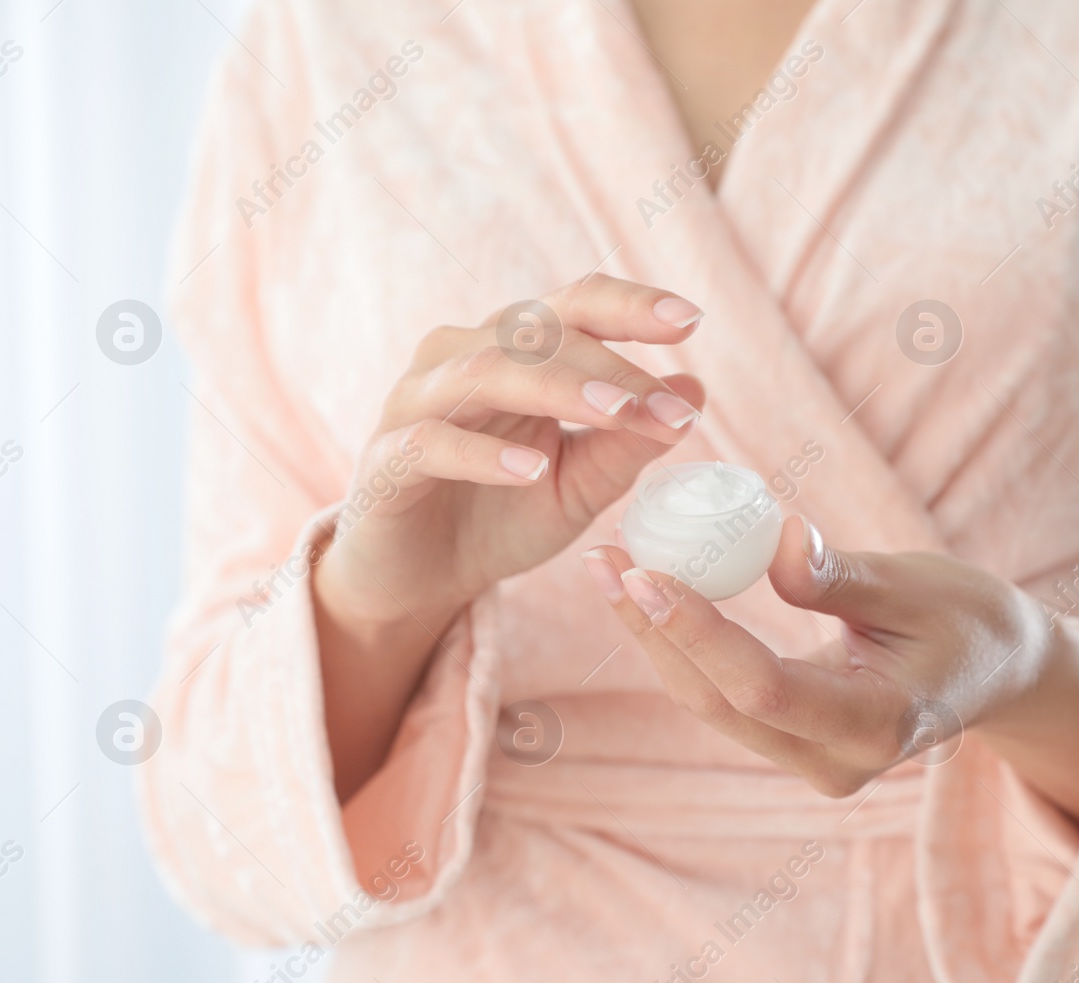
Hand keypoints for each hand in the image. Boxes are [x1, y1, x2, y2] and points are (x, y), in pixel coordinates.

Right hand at [316, 274, 706, 628]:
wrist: (421, 579)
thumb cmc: (503, 516)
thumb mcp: (581, 484)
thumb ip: (628, 442)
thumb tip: (694, 391)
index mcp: (515, 350)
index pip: (575, 306)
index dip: (631, 306)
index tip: (692, 321)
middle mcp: (462, 356)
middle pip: (538, 333)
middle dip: (611, 367)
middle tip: (668, 408)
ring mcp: (417, 402)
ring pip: (486, 372)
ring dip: (556, 389)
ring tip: (614, 415)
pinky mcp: (385, 459)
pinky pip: (431, 443)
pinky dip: (482, 453)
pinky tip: (529, 470)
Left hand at [581, 516, 1078, 821]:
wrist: (999, 671)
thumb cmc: (969, 618)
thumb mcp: (916, 584)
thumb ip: (838, 575)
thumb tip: (772, 540)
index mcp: (878, 724)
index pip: (764, 686)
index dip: (698, 632)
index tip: (643, 572)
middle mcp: (837, 760)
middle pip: (719, 703)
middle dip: (652, 632)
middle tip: (603, 561)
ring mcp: (813, 762)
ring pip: (711, 705)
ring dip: (655, 639)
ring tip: (609, 568)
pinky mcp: (795, 744)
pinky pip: (724, 699)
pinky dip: (684, 647)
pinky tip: (648, 596)